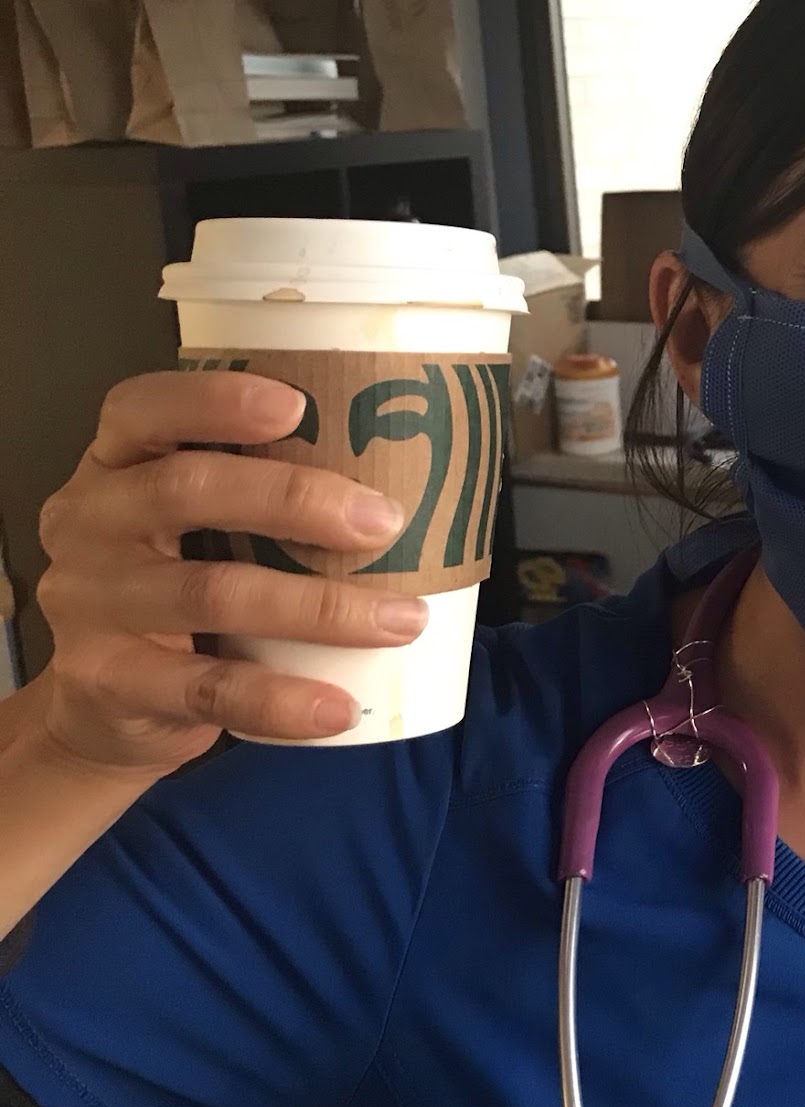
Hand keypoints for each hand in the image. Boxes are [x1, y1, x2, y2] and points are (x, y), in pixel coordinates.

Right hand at [31, 371, 427, 772]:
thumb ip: (262, 496)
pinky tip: (340, 706)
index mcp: (115, 466)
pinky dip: (281, 699)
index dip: (214, 399)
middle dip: (295, 499)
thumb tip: (412, 481)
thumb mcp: (194, 528)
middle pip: (186, 490)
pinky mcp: (107, 682)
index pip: (143, 410)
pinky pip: (206, 690)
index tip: (296, 405)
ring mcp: (90, 605)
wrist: (94, 707)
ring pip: (212, 593)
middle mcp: (90, 523)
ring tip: (403, 620)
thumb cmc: (178, 587)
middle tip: (386, 521)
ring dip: (321, 607)